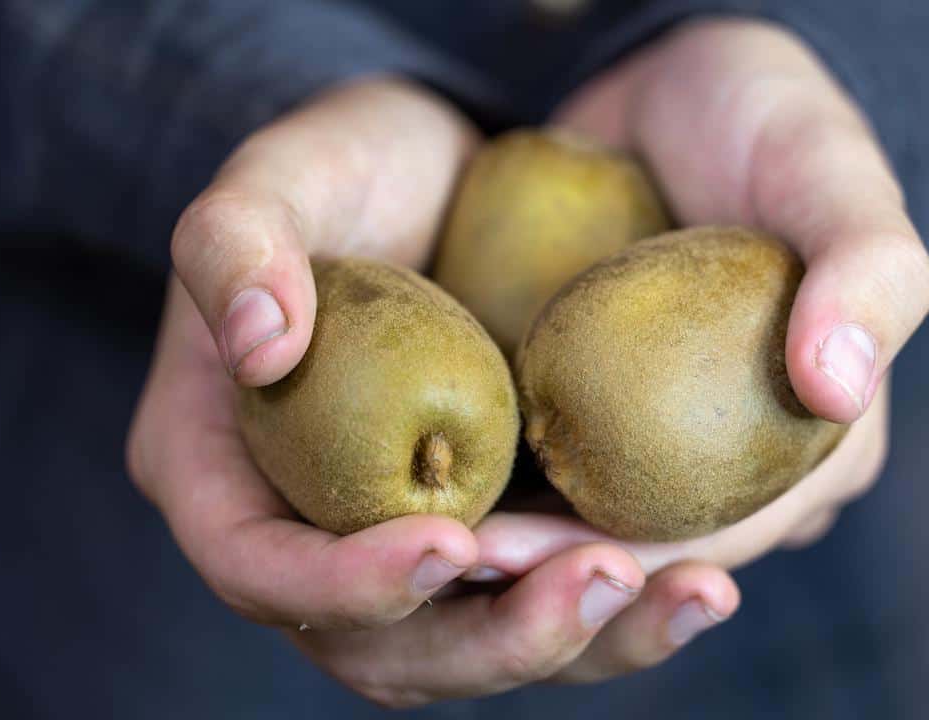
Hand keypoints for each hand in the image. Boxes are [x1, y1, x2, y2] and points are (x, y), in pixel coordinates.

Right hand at [125, 77, 739, 706]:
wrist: (438, 176)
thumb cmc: (346, 171)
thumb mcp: (279, 176)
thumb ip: (235, 242)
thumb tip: (259, 345)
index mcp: (225, 474)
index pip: (260, 569)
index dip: (344, 587)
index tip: (451, 541)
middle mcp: (315, 533)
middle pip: (386, 650)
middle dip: (497, 638)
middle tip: (602, 579)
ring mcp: (409, 540)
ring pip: (480, 644)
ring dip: (585, 641)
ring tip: (693, 590)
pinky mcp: (494, 524)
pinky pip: (542, 593)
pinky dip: (620, 605)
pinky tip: (702, 574)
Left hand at [470, 19, 928, 581]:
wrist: (666, 84)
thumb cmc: (763, 119)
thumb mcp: (827, 170)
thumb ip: (868, 268)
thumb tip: (839, 390)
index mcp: (815, 450)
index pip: (728, 539)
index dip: (638, 572)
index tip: (542, 560)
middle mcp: (739, 464)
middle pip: (647, 549)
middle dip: (558, 577)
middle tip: (466, 559)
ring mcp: (658, 438)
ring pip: (586, 525)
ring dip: (513, 549)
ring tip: (433, 540)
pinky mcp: (592, 403)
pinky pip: (539, 460)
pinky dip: (489, 480)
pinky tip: (426, 485)